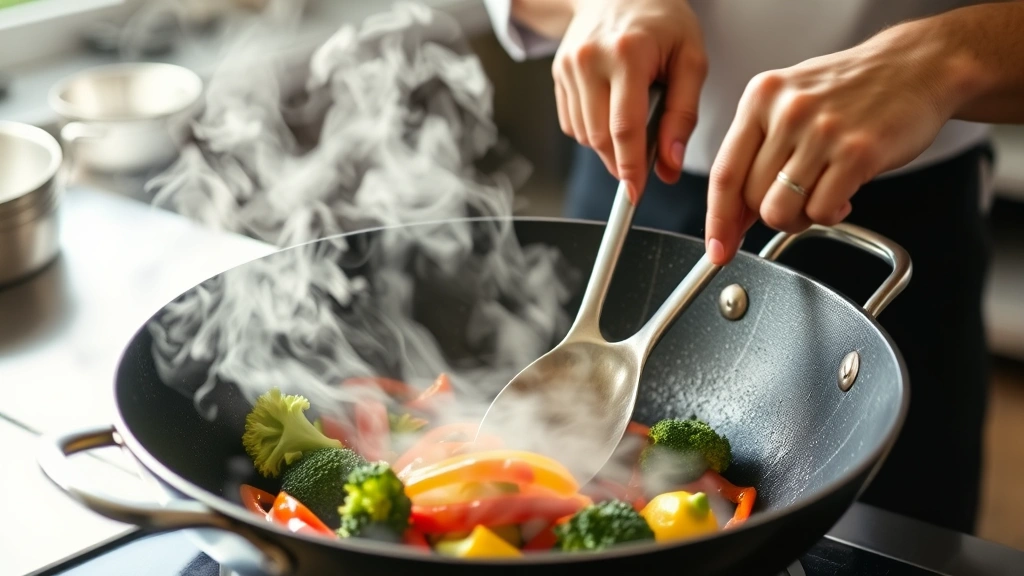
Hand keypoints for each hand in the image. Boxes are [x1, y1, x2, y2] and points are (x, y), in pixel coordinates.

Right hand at [552, 0, 706, 202]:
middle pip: (598, 137)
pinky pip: (571, 123)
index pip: (624, 126)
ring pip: (583, 134)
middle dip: (620, 163)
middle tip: (641, 170)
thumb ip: (684, 114)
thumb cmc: (662, 23)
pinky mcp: (557, 73)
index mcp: (628, 53)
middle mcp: (590, 59)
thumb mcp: (690, 60)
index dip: (631, 166)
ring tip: (631, 126)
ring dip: (607, 147)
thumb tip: (670, 164)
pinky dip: (592, 131)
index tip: (636, 193)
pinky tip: (611, 112)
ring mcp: (568, 66)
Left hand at [704, 23, 957, 264]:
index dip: (718, 219)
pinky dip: (830, 214)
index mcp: (761, 98)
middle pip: (751, 198)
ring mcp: (822, 132)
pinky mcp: (857, 153)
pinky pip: (821, 211)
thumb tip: (733, 214)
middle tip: (795, 203)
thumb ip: (757, 150)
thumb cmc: (853, 88)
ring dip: (798, 218)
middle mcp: (787, 111)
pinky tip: (843, 193)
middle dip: (769, 214)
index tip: (718, 248)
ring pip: (780, 210)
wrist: (918, 65)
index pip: (724, 173)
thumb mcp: (790, 102)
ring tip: (819, 196)